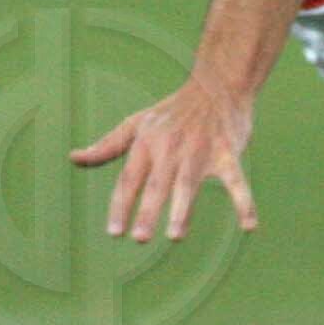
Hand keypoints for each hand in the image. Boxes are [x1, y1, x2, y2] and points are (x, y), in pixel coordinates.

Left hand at [74, 75, 259, 241]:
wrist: (216, 86)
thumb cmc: (172, 112)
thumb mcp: (136, 124)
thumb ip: (107, 146)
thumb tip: (74, 158)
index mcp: (147, 144)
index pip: (130, 179)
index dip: (121, 205)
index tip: (114, 232)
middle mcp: (171, 148)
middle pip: (157, 184)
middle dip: (148, 211)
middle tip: (140, 238)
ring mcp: (200, 151)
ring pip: (189, 184)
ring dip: (182, 209)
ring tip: (175, 235)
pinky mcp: (227, 152)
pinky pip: (237, 180)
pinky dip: (244, 202)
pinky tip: (249, 226)